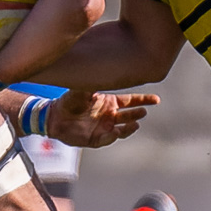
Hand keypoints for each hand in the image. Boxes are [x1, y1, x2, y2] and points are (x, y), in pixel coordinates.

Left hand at [44, 90, 158, 147]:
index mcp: (109, 102)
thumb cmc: (69, 101)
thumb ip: (94, 81)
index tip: (156, 100)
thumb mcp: (82, 89)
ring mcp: (104, 128)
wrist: (54, 117)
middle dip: (137, 113)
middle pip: (129, 115)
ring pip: (122, 129)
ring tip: (134, 123)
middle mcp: (109, 115)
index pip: (130, 101)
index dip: (143, 100)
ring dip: (129, 127)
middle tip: (143, 112)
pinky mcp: (95, 140)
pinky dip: (112, 136)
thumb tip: (105, 70)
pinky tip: (115, 132)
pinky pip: (107, 139)